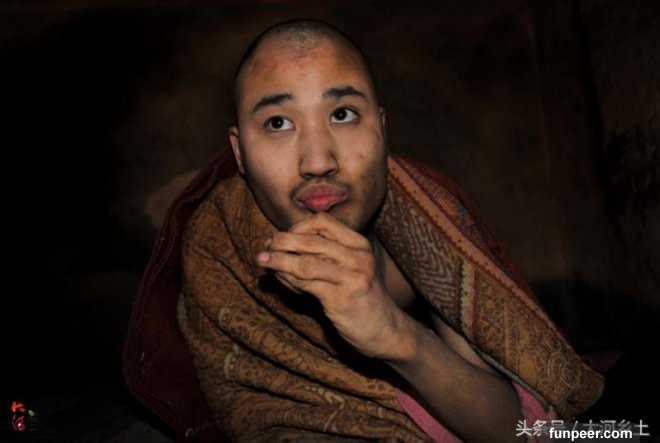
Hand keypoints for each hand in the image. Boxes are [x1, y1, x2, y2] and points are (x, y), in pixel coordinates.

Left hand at [256, 213, 414, 359]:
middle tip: (265, 248)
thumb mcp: (347, 269)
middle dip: (282, 242)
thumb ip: (321, 255)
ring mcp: (351, 277)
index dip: (297, 227)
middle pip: (310, 239)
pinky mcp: (342, 299)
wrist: (385, 330)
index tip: (283, 237)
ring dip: (279, 261)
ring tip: (262, 261)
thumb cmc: (359, 297)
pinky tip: (280, 280)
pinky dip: (288, 281)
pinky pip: (306, 285)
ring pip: (305, 262)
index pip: (322, 221)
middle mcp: (357, 256)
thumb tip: (278, 244)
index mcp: (358, 243)